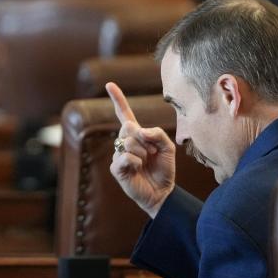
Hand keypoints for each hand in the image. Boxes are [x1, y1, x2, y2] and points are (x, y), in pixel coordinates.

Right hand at [106, 82, 175, 217]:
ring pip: (128, 142)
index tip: (109, 84)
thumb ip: (157, 133)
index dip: (118, 99)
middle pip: (128, 127)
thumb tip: (139, 131)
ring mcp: (118, 154)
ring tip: (145, 163)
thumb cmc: (164, 169)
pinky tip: (138, 169)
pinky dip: (136, 162)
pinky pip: (125, 157)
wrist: (162, 192)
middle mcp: (124, 142)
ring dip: (142, 152)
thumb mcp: (168, 147)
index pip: (124, 114)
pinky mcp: (116, 167)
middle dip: (144, 138)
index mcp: (136, 135)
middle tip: (151, 152)